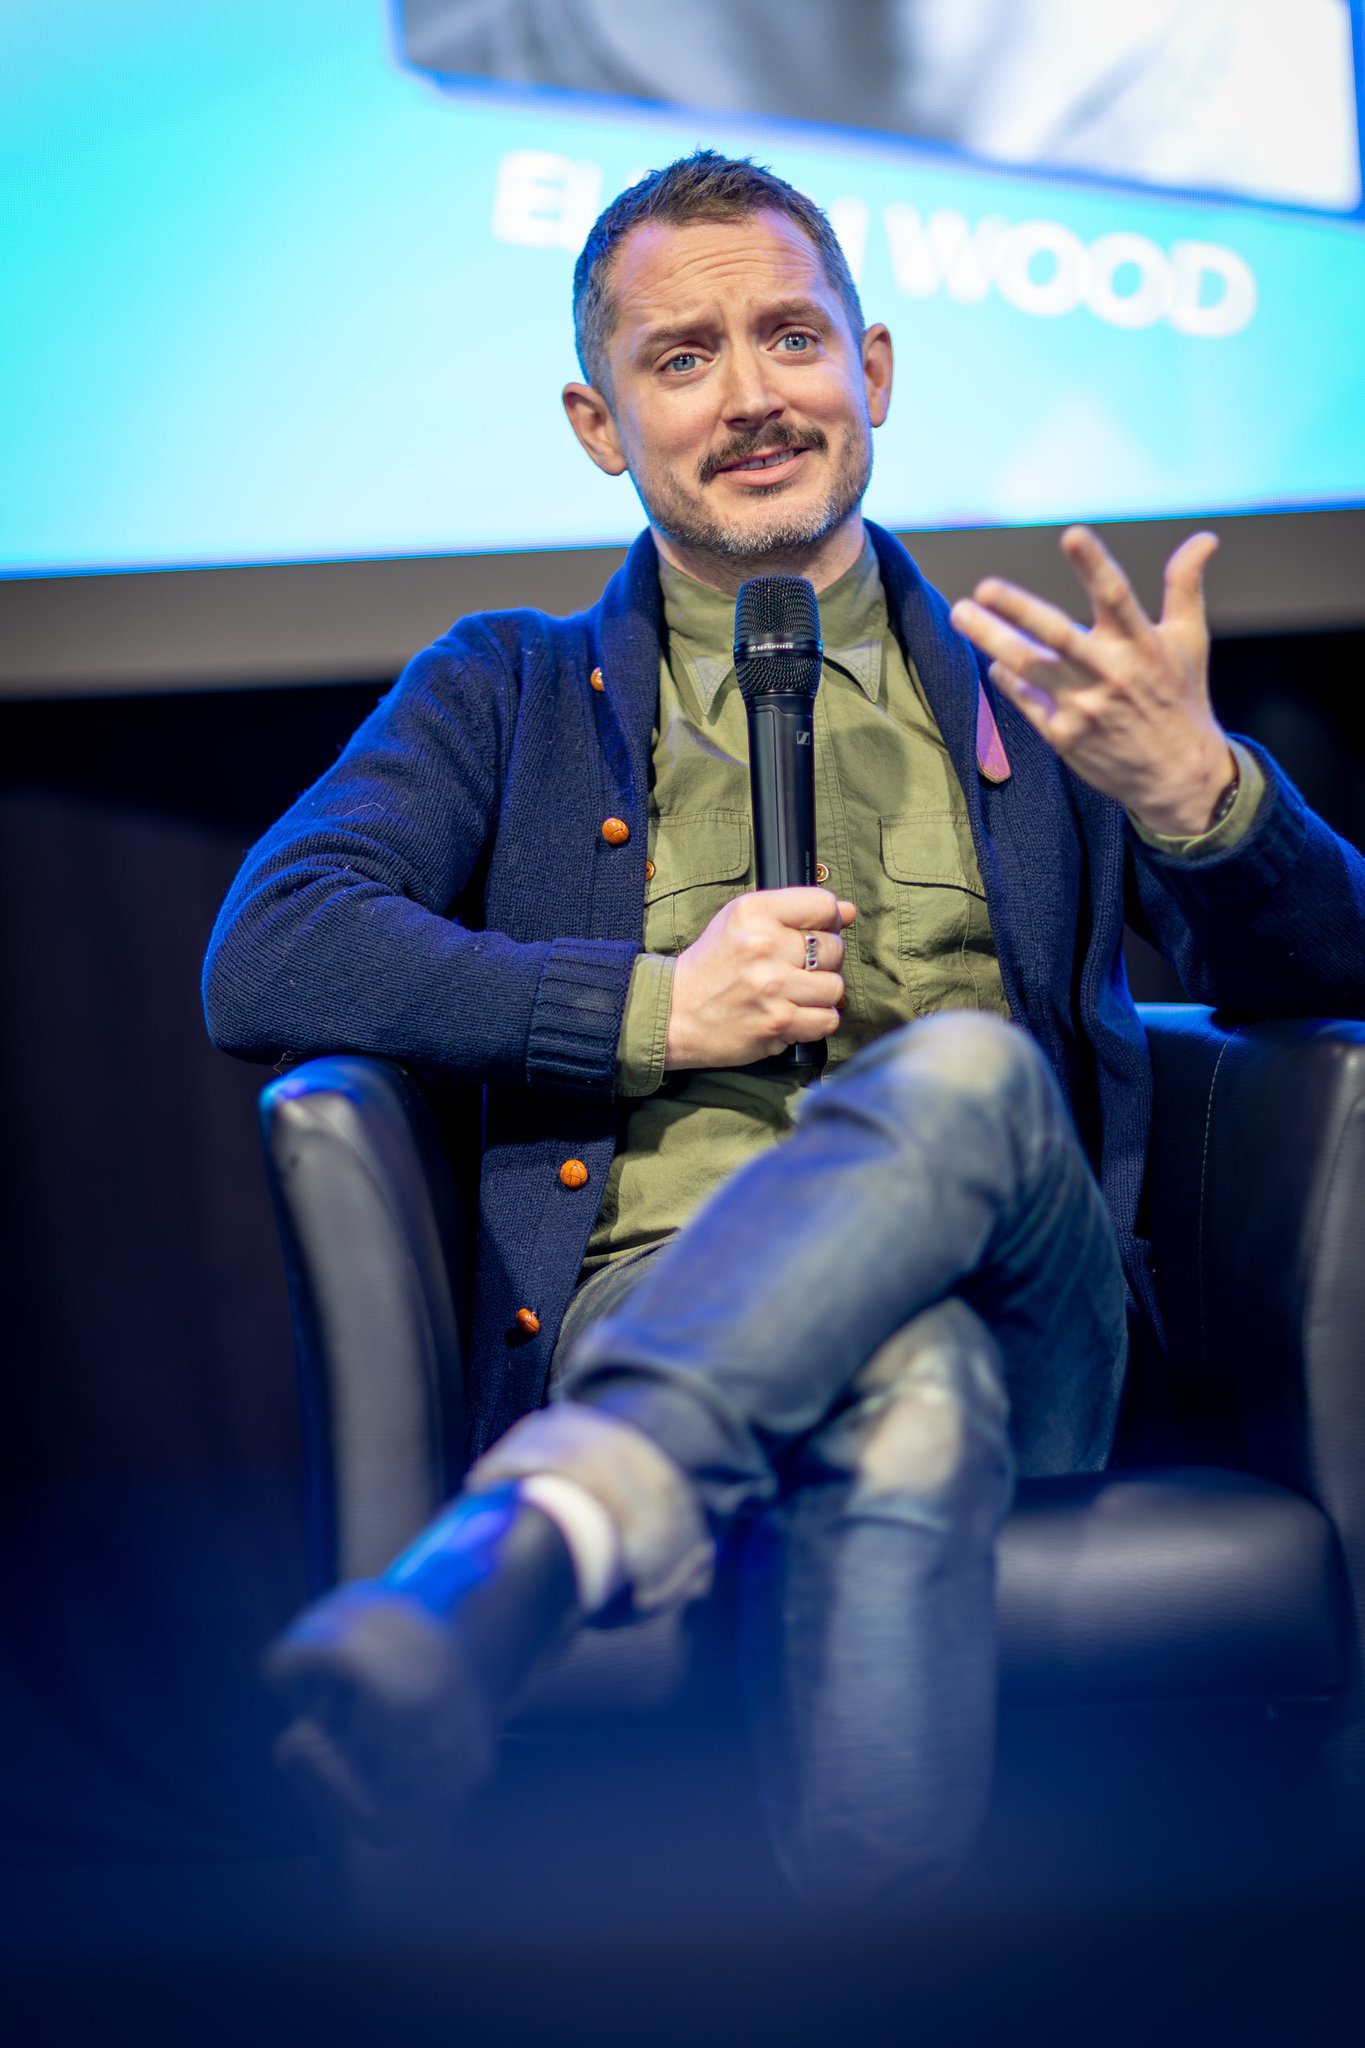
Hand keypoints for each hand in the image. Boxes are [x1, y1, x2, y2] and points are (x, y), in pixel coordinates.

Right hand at [665, 888, 855, 1070]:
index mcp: (754, 912)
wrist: (676, 1012)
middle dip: (824, 960)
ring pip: (835, 987)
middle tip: (797, 968)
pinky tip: (796, 1013)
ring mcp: (773, 987)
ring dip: (820, 993)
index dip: (828, 920)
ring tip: (796, 993)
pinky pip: (827, 1019)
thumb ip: (795, 911)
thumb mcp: (742, 921)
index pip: (823, 904)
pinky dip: (816, 1020)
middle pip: (834, 948)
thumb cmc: (712, 965)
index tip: (816, 931)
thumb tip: (848, 911)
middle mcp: (765, 945)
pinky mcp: (778, 1022)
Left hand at [950, 526, 1235, 836]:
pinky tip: (997, 663)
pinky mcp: (1064, 736)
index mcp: (1142, 645)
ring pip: (1029, 667)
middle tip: (983, 588)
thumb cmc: (1180, 698)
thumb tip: (1206, 538)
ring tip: (961, 615)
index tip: (1073, 534)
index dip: (1094, 565)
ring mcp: (1084, 707)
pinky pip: (1026, 700)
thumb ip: (1185, 586)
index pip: (1117, 597)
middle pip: (1058, 635)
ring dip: (992, 640)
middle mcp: (1110, 674)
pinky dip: (1008, 679)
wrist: (1177, 776)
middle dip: (1018, 611)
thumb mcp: (1190, 640)